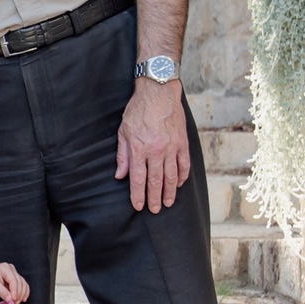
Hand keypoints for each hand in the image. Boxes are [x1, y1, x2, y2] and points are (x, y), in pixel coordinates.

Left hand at [0, 261, 28, 303]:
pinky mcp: (13, 282)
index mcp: (5, 268)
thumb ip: (2, 292)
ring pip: (23, 285)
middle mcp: (11, 270)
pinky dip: (23, 293)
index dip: (15, 290)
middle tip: (15, 303)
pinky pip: (22, 287)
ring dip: (22, 295)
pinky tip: (23, 299)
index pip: (14, 280)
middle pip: (20, 283)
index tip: (13, 299)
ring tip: (17, 303)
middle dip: (18, 294)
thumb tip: (10, 299)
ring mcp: (13, 275)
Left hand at [115, 78, 191, 211]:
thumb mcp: (123, 131)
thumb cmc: (138, 110)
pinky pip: (184, 164)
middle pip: (156, 181)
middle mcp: (156, 150)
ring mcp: (172, 147)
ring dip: (170, 192)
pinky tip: (179, 184)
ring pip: (172, 176)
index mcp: (139, 148)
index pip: (138, 178)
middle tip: (155, 210)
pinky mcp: (183, 143)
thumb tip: (120, 175)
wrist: (158, 92)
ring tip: (168, 203)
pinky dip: (182, 177)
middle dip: (154, 198)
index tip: (138, 206)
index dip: (138, 194)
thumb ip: (123, 155)